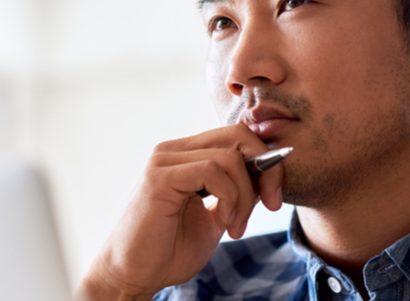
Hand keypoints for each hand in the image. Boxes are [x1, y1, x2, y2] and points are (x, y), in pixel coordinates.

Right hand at [76, 124, 283, 300]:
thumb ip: (236, 192)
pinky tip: (225, 222)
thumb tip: (267, 174)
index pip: (236, 136)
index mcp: (186, 155)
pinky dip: (230, 197)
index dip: (265, 160)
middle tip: (271, 204)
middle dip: (266, 170)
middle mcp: (174, 151)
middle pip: (237, 135)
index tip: (274, 197)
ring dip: (245, 196)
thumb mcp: (216, 216)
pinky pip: (211, 170)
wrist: (134, 274)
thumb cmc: (170, 249)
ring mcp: (164, 160)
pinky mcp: (159, 177)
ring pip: (229, 156)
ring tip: (235, 226)